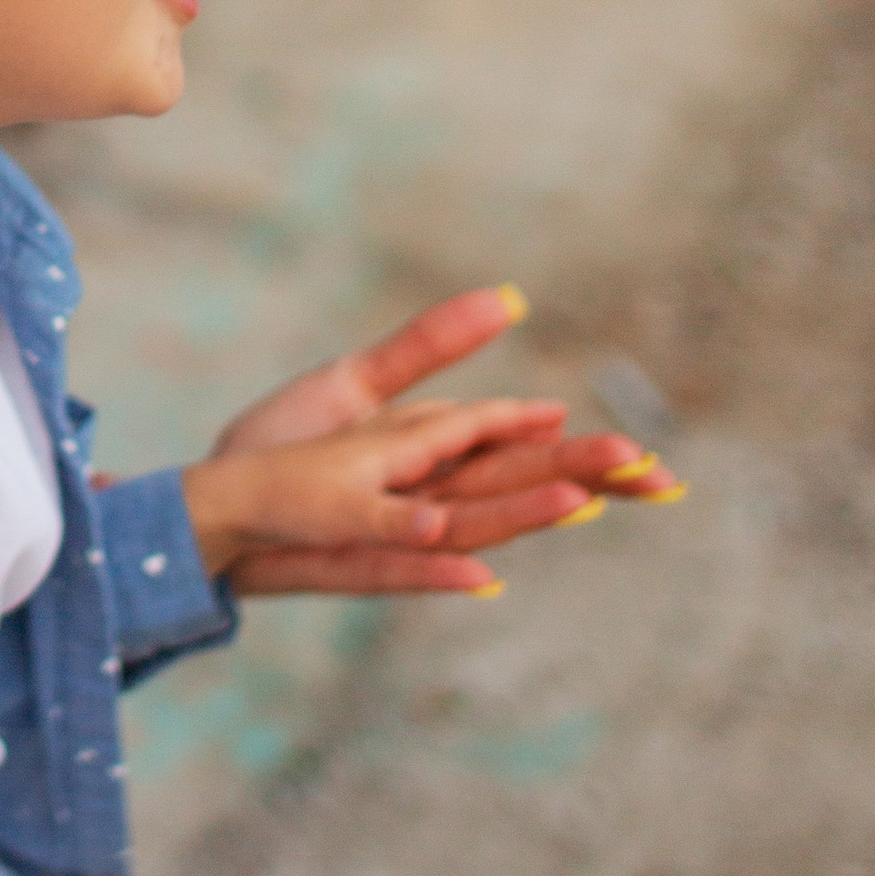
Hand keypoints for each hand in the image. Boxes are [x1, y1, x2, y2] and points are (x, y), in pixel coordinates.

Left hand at [207, 285, 683, 588]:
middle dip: (582, 481)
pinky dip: (437, 570)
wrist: (217, 504)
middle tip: (657, 479)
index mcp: (438, 456)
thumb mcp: (359, 382)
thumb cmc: (287, 447)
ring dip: (524, 518)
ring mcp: (393, 533)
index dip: (589, 460)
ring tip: (582, 506)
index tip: (653, 463)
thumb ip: (431, 345)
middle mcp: (428, 498)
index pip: (528, 454)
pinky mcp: (348, 555)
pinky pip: (399, 565)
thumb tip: (509, 299)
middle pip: (517, 489)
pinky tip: (481, 576)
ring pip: (472, 528)